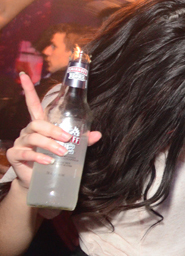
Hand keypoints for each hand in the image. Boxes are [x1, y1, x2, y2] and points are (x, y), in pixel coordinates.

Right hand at [6, 73, 100, 215]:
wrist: (38, 181)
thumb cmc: (54, 159)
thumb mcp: (70, 148)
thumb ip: (82, 141)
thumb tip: (97, 134)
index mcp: (41, 125)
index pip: (32, 103)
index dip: (28, 90)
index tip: (23, 75)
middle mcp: (29, 131)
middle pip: (37, 123)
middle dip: (53, 130)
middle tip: (67, 139)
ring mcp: (21, 142)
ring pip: (33, 137)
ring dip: (49, 144)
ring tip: (62, 152)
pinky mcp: (15, 155)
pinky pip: (25, 152)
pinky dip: (38, 156)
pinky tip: (48, 160)